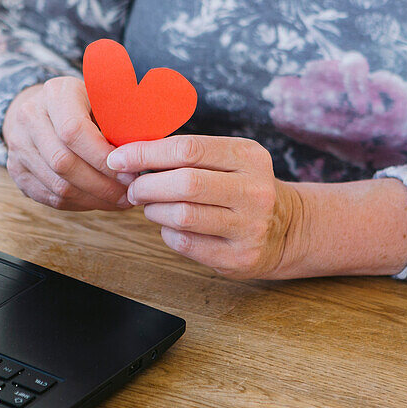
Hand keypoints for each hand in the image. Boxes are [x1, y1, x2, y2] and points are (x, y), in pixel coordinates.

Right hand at [2, 77, 134, 210]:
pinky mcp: (17, 171)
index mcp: (55, 93)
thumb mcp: (104, 97)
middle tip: (130, 193)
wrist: (41, 107)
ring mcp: (18, 146)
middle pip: (63, 162)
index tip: (130, 172)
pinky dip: (80, 204)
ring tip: (120, 201)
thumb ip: (121, 117)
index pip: (73, 131)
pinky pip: (50, 197)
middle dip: (102, 184)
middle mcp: (29, 118)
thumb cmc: (85, 103)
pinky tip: (101, 201)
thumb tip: (146, 152)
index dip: (102, 157)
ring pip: (57, 185)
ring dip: (94, 199)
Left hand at [107, 135, 304, 278]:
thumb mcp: (229, 160)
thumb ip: (188, 154)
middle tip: (133, 188)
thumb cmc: (242, 188)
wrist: (288, 229)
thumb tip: (130, 155)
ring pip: (182, 216)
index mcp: (248, 156)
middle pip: (184, 183)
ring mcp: (250, 227)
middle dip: (146, 185)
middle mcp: (254, 190)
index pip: (188, 149)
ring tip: (151, 206)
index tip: (118, 159)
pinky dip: (167, 233)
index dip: (145, 153)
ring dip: (154, 210)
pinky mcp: (240, 258)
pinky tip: (171, 226)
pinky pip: (186, 243)